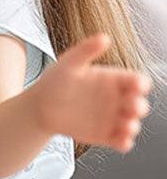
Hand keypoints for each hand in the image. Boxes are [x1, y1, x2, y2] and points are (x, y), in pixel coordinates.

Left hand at [32, 33, 151, 151]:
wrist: (39, 106)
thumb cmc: (55, 81)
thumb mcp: (69, 63)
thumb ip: (86, 50)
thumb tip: (105, 37)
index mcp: (114, 79)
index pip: (135, 81)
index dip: (140, 83)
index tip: (137, 85)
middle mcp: (117, 99)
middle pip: (138, 103)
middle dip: (139, 106)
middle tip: (133, 106)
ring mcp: (112, 118)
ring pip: (131, 124)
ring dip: (133, 125)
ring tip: (127, 125)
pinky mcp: (105, 135)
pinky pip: (120, 141)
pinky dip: (124, 142)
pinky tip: (120, 140)